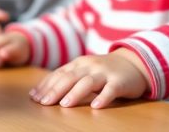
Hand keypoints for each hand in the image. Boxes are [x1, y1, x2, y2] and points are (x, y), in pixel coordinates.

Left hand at [30, 48, 149, 108]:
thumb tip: (40, 93)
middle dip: (55, 90)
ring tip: (64, 105)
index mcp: (78, 63)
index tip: (34, 98)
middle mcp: (89, 66)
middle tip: (44, 103)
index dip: (45, 85)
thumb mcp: (84, 71)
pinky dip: (103, 98)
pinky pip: (111, 90)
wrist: (134, 62)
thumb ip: (66, 79)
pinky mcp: (120, 81)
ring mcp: (105, 73)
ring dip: (75, 93)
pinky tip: (96, 107)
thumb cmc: (103, 71)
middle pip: (70, 77)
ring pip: (88, 82)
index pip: (58, 74)